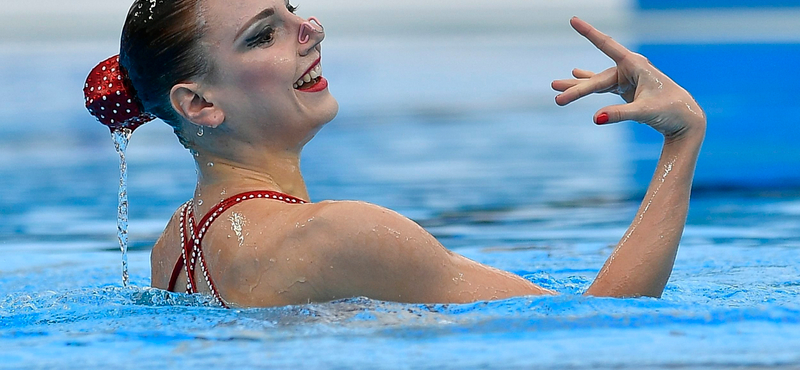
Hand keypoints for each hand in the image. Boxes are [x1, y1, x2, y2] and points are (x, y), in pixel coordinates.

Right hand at [551, 17, 705, 139]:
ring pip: (597, 83)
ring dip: (577, 87)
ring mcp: (627, 79)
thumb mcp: (644, 112)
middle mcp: (629, 69)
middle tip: (557, 99)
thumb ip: (618, 115)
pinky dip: (589, 85)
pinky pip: (602, 87)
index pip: (607, 45)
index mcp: (635, 65)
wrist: (685, 120)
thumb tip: (594, 119)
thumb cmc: (670, 110)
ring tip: (555, 87)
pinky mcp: (626, 90)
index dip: (589, 33)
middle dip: (577, 89)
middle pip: (597, 79)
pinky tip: (576, 76)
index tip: (573, 20)